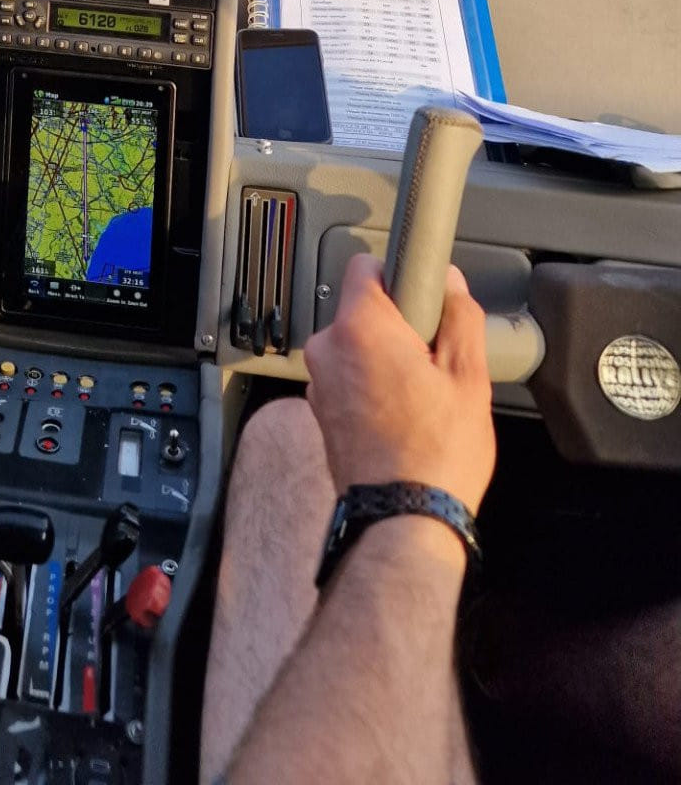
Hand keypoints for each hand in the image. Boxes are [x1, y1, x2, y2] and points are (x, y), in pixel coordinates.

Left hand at [304, 254, 494, 515]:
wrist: (403, 521)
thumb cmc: (435, 456)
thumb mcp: (468, 377)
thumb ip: (459, 317)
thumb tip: (450, 283)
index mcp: (360, 327)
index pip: (367, 266)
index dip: (399, 277)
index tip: (424, 298)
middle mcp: (327, 348)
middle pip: (363, 310)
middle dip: (397, 326)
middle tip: (432, 361)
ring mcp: (319, 382)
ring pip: (356, 347)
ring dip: (383, 360)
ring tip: (419, 397)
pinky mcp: (320, 410)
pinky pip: (347, 379)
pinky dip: (370, 387)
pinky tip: (401, 417)